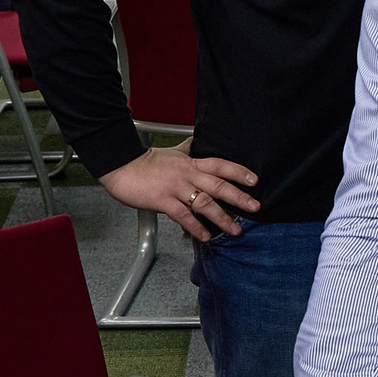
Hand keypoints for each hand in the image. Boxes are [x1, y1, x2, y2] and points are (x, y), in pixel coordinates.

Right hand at [99, 140, 259, 242]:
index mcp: (191, 163)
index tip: (254, 181)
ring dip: (222, 217)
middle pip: (219, 185)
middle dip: (239, 197)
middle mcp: (187, 175)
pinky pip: (183, 215)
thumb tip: (199, 140)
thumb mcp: (173, 153)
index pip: (221, 165)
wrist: (121, 166)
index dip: (239, 172)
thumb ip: (189, 150)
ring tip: (235, 229)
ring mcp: (176, 188)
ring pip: (205, 202)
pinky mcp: (163, 201)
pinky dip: (196, 227)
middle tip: (255, 206)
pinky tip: (206, 236)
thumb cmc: (146, 161)